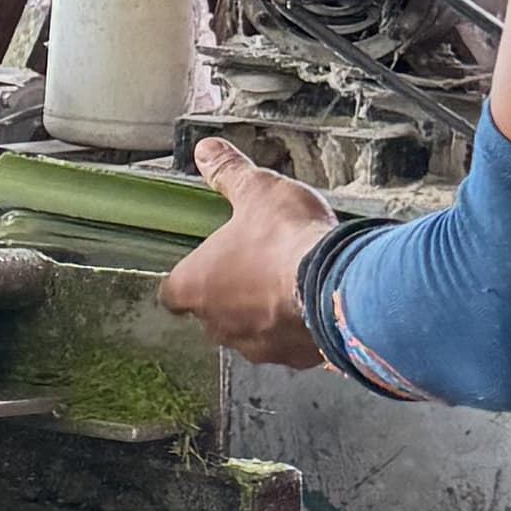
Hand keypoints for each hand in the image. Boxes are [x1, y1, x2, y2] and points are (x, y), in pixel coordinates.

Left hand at [156, 137, 340, 367]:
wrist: (339, 285)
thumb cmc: (286, 238)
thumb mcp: (257, 192)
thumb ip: (229, 173)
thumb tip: (206, 150)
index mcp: (196, 286)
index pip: (172, 294)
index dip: (187, 279)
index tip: (206, 265)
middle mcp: (218, 325)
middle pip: (211, 315)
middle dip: (229, 295)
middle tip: (254, 267)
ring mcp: (256, 346)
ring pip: (248, 333)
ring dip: (262, 313)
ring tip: (287, 285)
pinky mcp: (294, 360)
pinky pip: (287, 344)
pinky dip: (295, 329)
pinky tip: (313, 304)